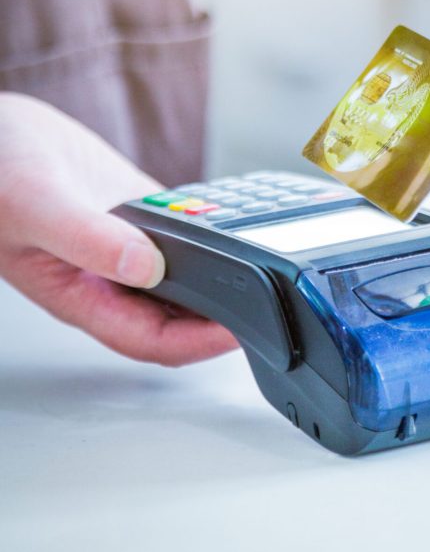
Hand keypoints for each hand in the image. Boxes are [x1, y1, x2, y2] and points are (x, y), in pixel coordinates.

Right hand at [0, 93, 238, 363]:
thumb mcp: (38, 207)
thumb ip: (88, 240)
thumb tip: (146, 265)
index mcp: (80, 293)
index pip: (149, 339)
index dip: (197, 344)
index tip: (241, 332)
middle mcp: (105, 276)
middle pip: (174, 316)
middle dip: (219, 317)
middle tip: (269, 303)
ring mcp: (121, 244)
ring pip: (181, 275)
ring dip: (217, 274)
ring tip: (262, 268)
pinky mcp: (131, 210)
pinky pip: (178, 230)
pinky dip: (206, 230)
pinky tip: (233, 223)